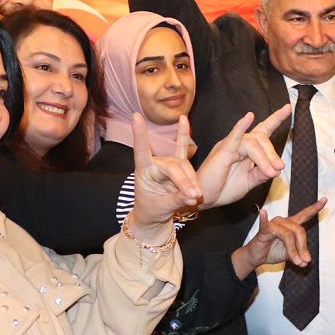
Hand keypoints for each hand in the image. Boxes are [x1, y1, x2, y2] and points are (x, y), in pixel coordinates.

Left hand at [126, 114, 203, 243]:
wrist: (153, 217)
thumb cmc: (152, 211)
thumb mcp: (162, 208)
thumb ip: (177, 199)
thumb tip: (194, 195)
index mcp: (144, 171)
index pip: (141, 151)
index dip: (140, 134)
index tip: (136, 117)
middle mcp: (154, 163)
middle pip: (174, 166)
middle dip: (185, 182)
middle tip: (195, 196)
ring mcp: (166, 163)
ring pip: (184, 166)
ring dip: (192, 180)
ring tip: (198, 195)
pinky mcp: (177, 165)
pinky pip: (182, 148)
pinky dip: (183, 134)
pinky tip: (183, 119)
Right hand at [195, 106, 290, 208]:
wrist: (205, 198)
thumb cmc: (224, 188)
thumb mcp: (249, 182)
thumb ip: (262, 174)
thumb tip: (276, 168)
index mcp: (247, 150)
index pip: (264, 130)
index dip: (276, 118)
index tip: (288, 107)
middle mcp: (240, 144)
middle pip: (261, 139)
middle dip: (272, 153)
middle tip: (278, 169)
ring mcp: (230, 146)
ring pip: (253, 143)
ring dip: (264, 157)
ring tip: (271, 171)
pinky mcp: (222, 151)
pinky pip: (233, 137)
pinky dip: (241, 127)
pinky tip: (248, 118)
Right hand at [231, 198, 326, 278]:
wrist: (257, 257)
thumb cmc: (272, 251)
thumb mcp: (290, 254)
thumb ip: (299, 255)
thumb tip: (306, 262)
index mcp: (291, 225)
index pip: (305, 215)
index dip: (315, 208)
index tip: (325, 200)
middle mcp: (284, 221)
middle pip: (299, 231)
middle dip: (303, 247)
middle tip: (303, 261)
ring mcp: (274, 224)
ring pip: (289, 235)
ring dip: (293, 250)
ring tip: (296, 262)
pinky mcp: (264, 230)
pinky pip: (265, 224)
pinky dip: (264, 218)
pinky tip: (263, 212)